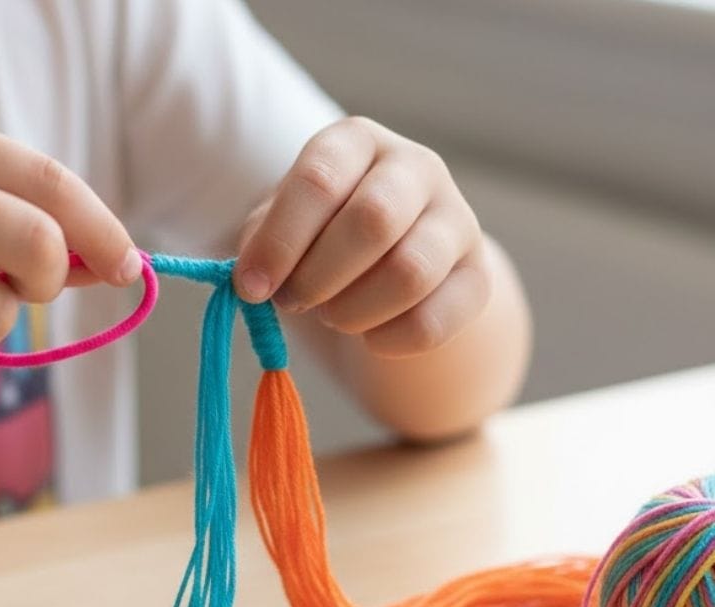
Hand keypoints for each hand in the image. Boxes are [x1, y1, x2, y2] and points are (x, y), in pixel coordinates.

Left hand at [235, 116, 488, 357]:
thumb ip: (260, 244)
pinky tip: (370, 335)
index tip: (251, 287)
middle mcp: (415, 167)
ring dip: (352, 311)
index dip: (280, 241)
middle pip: (373, 220)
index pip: (319, 179)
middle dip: (318, 276)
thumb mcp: (282, 224)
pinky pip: (433, 321)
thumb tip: (253, 281)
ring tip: (332, 315)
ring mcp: (457, 218)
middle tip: (293, 301)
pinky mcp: (478, 275)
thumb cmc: (319, 233)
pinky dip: (388, 341)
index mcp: (356, 142)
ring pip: (410, 273)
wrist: (388, 260)